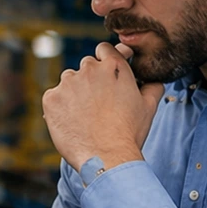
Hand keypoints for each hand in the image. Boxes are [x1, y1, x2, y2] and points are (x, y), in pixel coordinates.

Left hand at [43, 42, 163, 171]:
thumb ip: (153, 87)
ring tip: (85, 117)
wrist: (107, 157)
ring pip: (69, 82)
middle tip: (98, 105)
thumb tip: (155, 80)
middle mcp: (89, 69)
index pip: (104, 49)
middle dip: (90, 81)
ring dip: (74, 93)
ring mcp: (68, 83)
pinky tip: (72, 123)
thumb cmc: (129, 133)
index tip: (105, 75)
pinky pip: (54, 98)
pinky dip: (60, 108)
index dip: (105, 61)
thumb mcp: (148, 107)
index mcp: (113, 66)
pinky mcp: (51, 98)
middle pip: (86, 67)